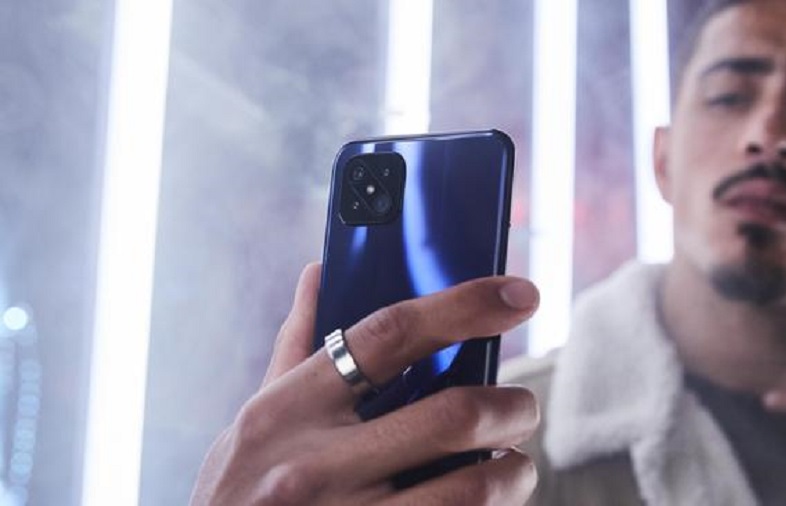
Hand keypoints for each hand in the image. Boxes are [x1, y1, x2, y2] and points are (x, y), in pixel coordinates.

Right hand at [189, 263, 540, 505]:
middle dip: (512, 407)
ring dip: (514, 472)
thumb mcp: (254, 419)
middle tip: (520, 408)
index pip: (390, 334)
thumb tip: (318, 273)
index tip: (518, 295)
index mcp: (287, 408)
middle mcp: (312, 464)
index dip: (465, 306)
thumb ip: (294, 348)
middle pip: (452, 415)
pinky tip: (481, 502)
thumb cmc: (237, 492)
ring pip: (471, 487)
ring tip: (512, 465)